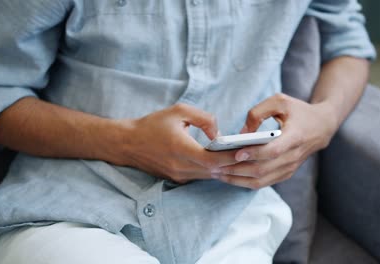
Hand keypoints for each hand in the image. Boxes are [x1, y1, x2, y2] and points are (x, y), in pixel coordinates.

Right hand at [114, 103, 237, 182]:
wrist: (128, 143)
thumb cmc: (152, 124)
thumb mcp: (179, 111)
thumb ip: (203, 119)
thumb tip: (219, 133)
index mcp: (180, 148)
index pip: (212, 160)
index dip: (231, 157)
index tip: (247, 150)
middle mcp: (180, 166)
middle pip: (215, 171)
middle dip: (234, 164)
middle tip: (252, 155)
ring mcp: (178, 175)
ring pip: (209, 176)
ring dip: (225, 168)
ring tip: (242, 158)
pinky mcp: (177, 179)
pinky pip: (200, 176)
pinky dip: (213, 170)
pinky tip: (224, 162)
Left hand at [217, 93, 338, 188]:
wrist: (321, 127)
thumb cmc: (298, 111)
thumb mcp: (280, 101)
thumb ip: (258, 112)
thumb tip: (241, 134)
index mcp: (295, 136)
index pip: (274, 150)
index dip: (254, 154)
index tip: (236, 153)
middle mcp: (293, 156)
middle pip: (262, 169)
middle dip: (236, 169)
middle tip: (214, 165)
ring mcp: (290, 168)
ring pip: (261, 180)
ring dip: (237, 178)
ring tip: (216, 172)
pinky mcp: (285, 174)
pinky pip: (263, 183)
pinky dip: (244, 182)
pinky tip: (228, 176)